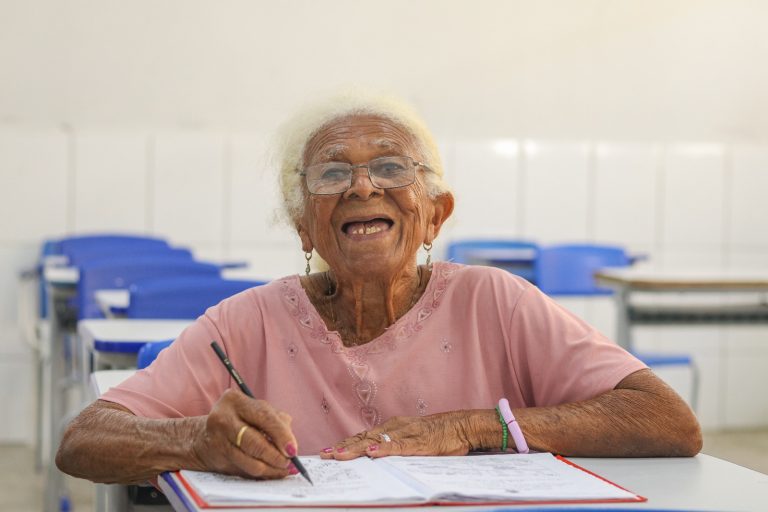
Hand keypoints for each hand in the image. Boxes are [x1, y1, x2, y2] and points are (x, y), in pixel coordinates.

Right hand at [190, 389, 297, 478]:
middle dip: (276, 455)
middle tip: (289, 462)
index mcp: (236, 400)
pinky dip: (261, 473)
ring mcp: (218, 439)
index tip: (293, 450)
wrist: (204, 436)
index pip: (264, 417)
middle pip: (255, 441)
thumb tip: (291, 445)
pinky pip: (244, 469)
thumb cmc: (239, 421)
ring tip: (282, 469)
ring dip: (270, 468)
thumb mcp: (255, 411)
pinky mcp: (218, 457)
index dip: (281, 435)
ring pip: (250, 460)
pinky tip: (271, 472)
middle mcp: (223, 418)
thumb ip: (276, 421)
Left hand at [320, 410, 491, 459]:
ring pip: (377, 441)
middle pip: (365, 438)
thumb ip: (397, 446)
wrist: (463, 426)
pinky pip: (399, 446)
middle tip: (325, 455)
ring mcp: (407, 434)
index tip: (329, 451)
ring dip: (356, 448)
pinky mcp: (420, 443)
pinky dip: (385, 449)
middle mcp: (396, 428)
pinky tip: (373, 452)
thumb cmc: (441, 435)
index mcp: (394, 428)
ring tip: (339, 454)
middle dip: (344, 447)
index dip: (346, 444)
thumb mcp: (415, 439)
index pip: (365, 436)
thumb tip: (378, 456)